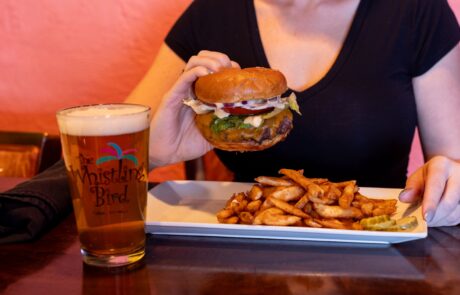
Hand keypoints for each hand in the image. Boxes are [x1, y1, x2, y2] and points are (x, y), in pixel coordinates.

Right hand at [148, 50, 239, 166]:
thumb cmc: (185, 145)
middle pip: (204, 58)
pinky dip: (196, 71)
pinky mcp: (171, 97)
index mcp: (201, 95)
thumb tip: (245, 126)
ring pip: (194, 62)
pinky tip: (206, 74)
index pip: (215, 69)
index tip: (238, 75)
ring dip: (209, 61)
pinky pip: (183, 77)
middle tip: (229, 70)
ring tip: (219, 70)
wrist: (165, 155)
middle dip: (220, 58)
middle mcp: (191, 89)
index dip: (228, 67)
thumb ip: (225, 128)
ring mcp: (181, 91)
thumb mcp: (212, 136)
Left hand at [399, 155, 459, 226]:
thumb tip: (404, 198)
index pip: (436, 186)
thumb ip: (412, 187)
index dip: (430, 203)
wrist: (450, 172)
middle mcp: (458, 175)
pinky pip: (456, 218)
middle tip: (422, 222)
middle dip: (434, 216)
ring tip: (428, 217)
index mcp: (442, 166)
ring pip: (454, 213)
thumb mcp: (418, 177)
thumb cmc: (430, 176)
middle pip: (448, 202)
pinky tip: (437, 216)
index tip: (425, 217)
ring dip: (438, 220)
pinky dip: (444, 220)